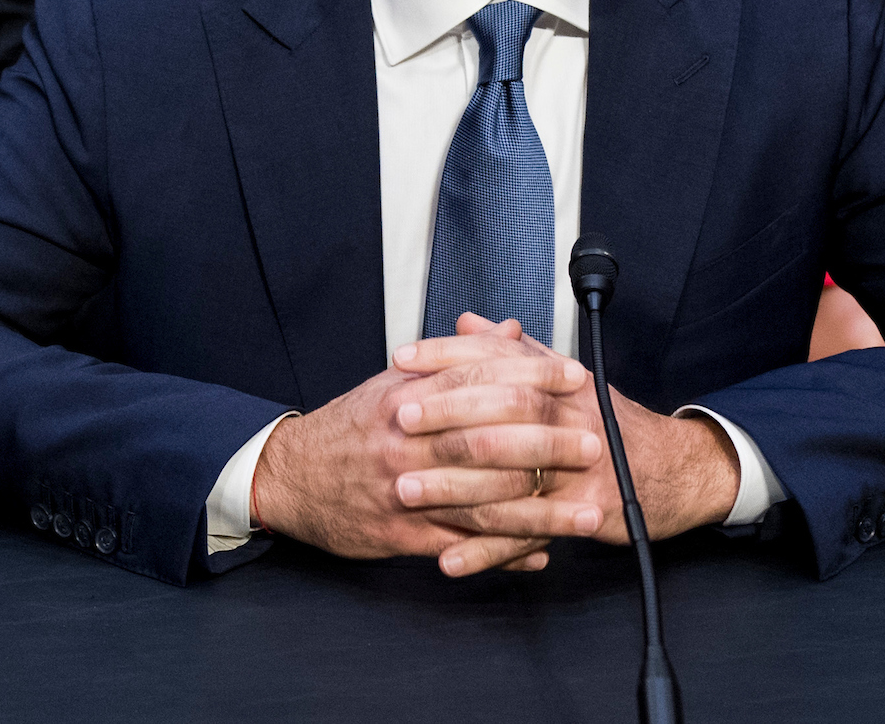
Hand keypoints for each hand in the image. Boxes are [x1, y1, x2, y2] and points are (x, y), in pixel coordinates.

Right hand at [250, 317, 606, 576]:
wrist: (290, 477)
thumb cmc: (352, 427)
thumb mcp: (396, 381)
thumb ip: (456, 358)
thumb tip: (509, 332)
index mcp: (409, 395)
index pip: (482, 377)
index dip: (534, 375)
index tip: (576, 377)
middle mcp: (408, 441)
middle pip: (489, 440)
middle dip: (548, 444)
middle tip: (594, 445)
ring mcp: (405, 491)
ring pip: (484, 502)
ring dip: (542, 511)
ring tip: (588, 512)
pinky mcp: (401, 535)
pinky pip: (462, 545)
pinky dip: (504, 552)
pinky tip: (541, 552)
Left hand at [393, 316, 739, 549]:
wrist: (673, 468)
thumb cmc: (609, 423)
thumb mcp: (565, 378)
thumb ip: (514, 352)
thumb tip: (468, 322)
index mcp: (560, 379)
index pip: (498, 356)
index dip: (448, 354)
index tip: (402, 357)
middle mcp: (570, 416)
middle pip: (502, 410)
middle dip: (446, 414)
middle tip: (396, 420)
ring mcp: (579, 467)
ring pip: (508, 475)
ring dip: (453, 487)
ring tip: (405, 491)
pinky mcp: (584, 512)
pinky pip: (527, 533)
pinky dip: (487, 551)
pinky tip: (448, 557)